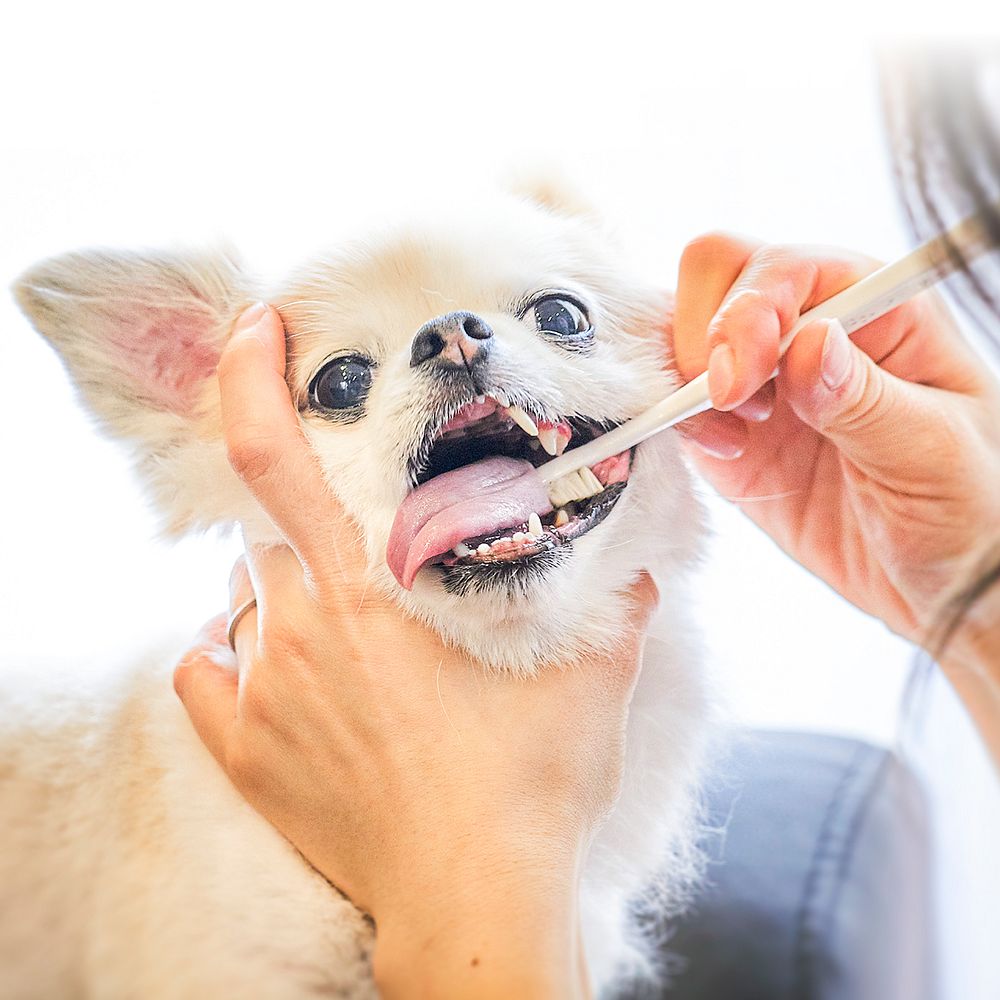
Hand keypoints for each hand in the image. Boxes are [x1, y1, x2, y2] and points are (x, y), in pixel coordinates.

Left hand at [173, 304, 658, 997]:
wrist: (475, 898)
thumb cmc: (529, 783)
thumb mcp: (594, 670)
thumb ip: (616, 593)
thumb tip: (643, 554)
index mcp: (371, 586)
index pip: (278, 456)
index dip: (251, 379)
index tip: (256, 332)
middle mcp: (300, 626)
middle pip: (269, 529)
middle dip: (308, 519)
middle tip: (360, 544)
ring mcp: (263, 689)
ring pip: (240, 594)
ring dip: (280, 586)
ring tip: (339, 615)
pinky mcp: (245, 750)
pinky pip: (202, 668)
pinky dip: (227, 649)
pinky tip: (268, 660)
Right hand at [671, 234, 999, 648]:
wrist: (935, 585)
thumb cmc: (966, 510)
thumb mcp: (935, 454)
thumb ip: (868, 399)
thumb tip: (809, 342)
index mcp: (876, 308)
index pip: (784, 266)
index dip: (750, 307)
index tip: (743, 379)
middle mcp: (811, 327)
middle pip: (718, 272)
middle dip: (706, 333)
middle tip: (731, 400)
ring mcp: (766, 378)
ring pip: (683, 330)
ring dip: (686, 378)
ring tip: (737, 437)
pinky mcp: (732, 430)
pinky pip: (677, 400)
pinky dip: (677, 420)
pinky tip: (728, 454)